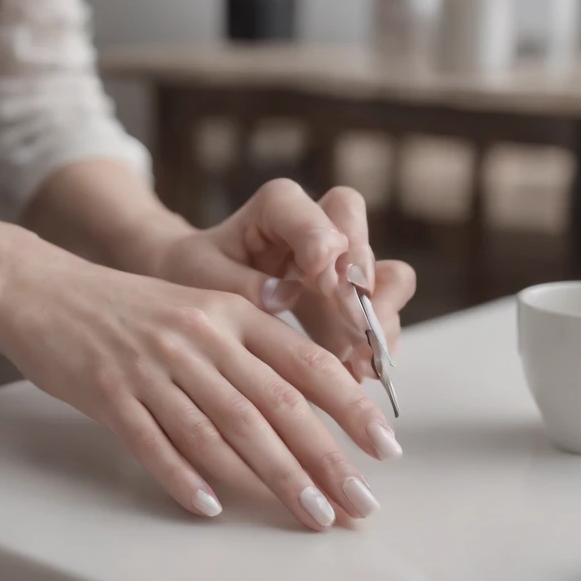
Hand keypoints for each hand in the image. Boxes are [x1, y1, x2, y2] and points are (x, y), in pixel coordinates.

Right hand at [0, 243, 404, 530]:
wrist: (43, 289)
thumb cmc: (131, 308)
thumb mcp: (199, 309)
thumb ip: (250, 348)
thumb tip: (307, 407)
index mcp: (231, 313)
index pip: (306, 362)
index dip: (351, 407)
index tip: (385, 449)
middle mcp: (200, 338)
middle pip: (274, 406)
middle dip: (324, 461)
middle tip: (357, 505)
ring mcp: (153, 366)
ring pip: (224, 431)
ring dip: (273, 480)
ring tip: (309, 516)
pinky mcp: (110, 393)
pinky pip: (155, 442)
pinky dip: (185, 477)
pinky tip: (212, 509)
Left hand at [154, 181, 415, 376]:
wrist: (197, 291)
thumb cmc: (193, 274)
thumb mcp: (201, 277)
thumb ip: (239, 284)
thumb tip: (286, 296)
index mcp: (277, 208)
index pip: (311, 211)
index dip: (321, 240)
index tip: (320, 278)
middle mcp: (319, 226)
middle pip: (360, 234)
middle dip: (360, 279)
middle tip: (353, 324)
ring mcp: (342, 265)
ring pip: (387, 276)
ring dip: (380, 317)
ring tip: (361, 359)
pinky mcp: (354, 302)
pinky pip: (384, 316)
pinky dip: (376, 345)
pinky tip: (359, 373)